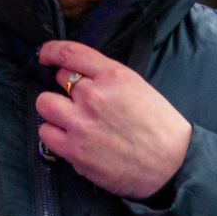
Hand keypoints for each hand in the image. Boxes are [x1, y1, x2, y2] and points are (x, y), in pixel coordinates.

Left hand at [34, 40, 191, 200]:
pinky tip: (71, 139)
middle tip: (79, 102)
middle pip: (57, 79)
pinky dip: (55, 135)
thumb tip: (78, 76)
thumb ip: (106, 78)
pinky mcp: (74, 150)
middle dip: (66, 88)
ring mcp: (81, 124)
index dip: (52, 51)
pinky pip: (46, 134)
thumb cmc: (159, 126)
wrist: (171, 164)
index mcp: (112, 76)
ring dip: (55, 111)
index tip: (45, 55)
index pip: (70, 53)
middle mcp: (93, 96)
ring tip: (71, 121)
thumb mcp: (137, 86)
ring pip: (45, 105)